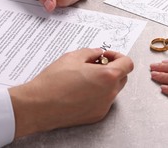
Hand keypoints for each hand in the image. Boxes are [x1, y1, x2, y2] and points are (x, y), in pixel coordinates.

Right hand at [9, 48, 133, 137]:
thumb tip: (98, 53)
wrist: (39, 105)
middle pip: (122, 77)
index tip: (106, 56)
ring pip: (113, 90)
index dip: (118, 56)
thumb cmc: (54, 81)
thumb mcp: (73, 57)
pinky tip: (81, 90)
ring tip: (85, 77)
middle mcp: (110, 93)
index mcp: (107, 76)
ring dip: (105, 81)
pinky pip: (103, 101)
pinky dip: (97, 94)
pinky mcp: (96, 115)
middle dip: (112, 68)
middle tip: (95, 64)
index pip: (128, 64)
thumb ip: (91, 52)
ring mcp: (104, 106)